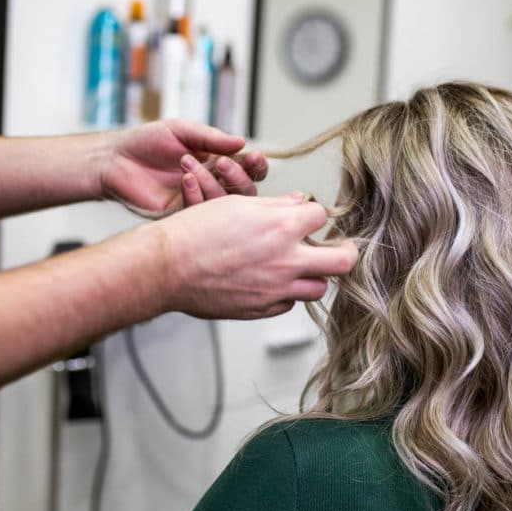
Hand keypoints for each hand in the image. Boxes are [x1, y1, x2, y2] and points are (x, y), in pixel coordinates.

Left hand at [98, 119, 267, 218]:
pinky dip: (195, 195)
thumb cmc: (147, 142)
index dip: (256, 166)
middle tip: (221, 163)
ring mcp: (199, 203)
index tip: (253, 156)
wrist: (115, 160)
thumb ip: (212, 138)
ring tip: (187, 162)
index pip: (249, 170)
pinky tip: (184, 179)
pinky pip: (200, 213)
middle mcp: (213, 185)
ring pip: (224, 204)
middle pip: (245, 192)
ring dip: (211, 183)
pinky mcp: (182, 218)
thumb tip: (242, 143)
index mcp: (218, 164)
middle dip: (238, 177)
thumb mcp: (182, 131)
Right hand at [145, 192, 358, 318]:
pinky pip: (288, 303)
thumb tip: (299, 202)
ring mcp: (276, 289)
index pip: (321, 217)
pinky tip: (269, 281)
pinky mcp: (262, 309)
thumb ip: (275, 206)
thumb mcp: (236, 205)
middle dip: (345, 252)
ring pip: (318, 288)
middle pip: (343, 262)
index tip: (307, 217)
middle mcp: (286, 260)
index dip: (314, 215)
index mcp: (282, 227)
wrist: (166, 266)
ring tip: (299, 267)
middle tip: (339, 249)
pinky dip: (286, 293)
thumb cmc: (195, 231)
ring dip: (313, 276)